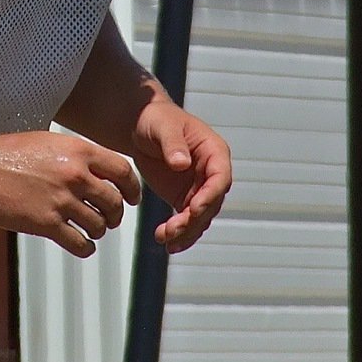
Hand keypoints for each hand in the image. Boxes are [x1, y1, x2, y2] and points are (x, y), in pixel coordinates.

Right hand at [0, 131, 141, 257]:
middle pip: (115, 203)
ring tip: (90, 230)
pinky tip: (82, 245)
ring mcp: (62, 201)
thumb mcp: (50, 142)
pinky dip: (86, 248)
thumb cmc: (10, 152)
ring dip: (98, 231)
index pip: (123, 171)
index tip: (131, 198)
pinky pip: (80, 243)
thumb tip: (98, 171)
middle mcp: (75, 176)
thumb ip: (77, 156)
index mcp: (79, 152)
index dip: (132, 188)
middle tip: (110, 219)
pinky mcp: (46, 224)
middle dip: (116, 214)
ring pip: (100, 225)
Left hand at [131, 102, 230, 253]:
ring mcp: (199, 188)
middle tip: (173, 229)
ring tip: (165, 238)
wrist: (141, 126)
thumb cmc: (157, 119)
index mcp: (214, 152)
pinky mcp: (184, 198)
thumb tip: (182, 163)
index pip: (220, 178)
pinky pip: (187, 220)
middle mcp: (211, 173)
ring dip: (186, 231)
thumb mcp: (163, 127)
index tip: (193, 209)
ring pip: (200, 217)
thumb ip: (173, 144)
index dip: (210, 196)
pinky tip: (166, 242)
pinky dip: (178, 233)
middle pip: (211, 203)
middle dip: (194, 219)